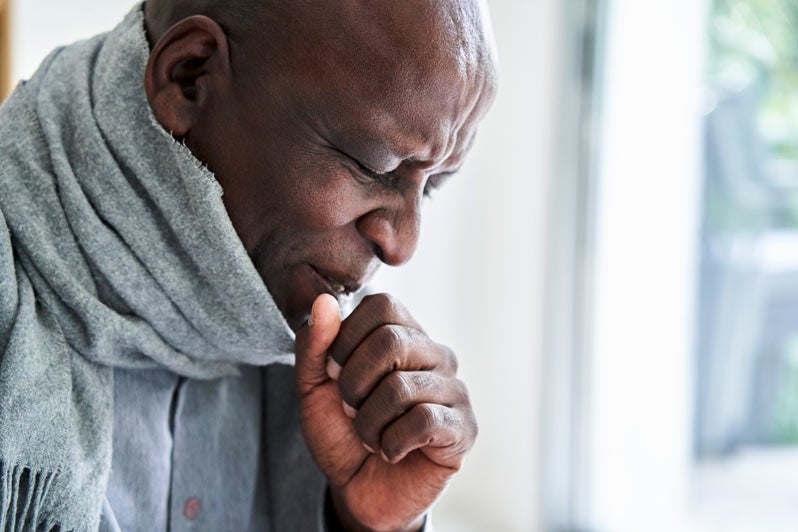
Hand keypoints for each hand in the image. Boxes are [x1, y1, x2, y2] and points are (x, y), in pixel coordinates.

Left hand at [294, 293, 476, 530]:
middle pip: (391, 341)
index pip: (382, 305)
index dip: (346, 339)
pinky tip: (392, 451)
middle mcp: (435, 355)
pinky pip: (424, 421)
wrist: (359, 491)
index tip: (336, 373)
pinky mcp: (464, 428)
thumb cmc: (342, 434)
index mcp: (404, 335)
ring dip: (368, 423)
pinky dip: (392, 443)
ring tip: (371, 437)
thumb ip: (314, 345)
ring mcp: (454, 390)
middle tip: (352, 409)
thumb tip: (324, 302)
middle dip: (354, 384)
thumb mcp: (314, 388)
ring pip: (401, 387)